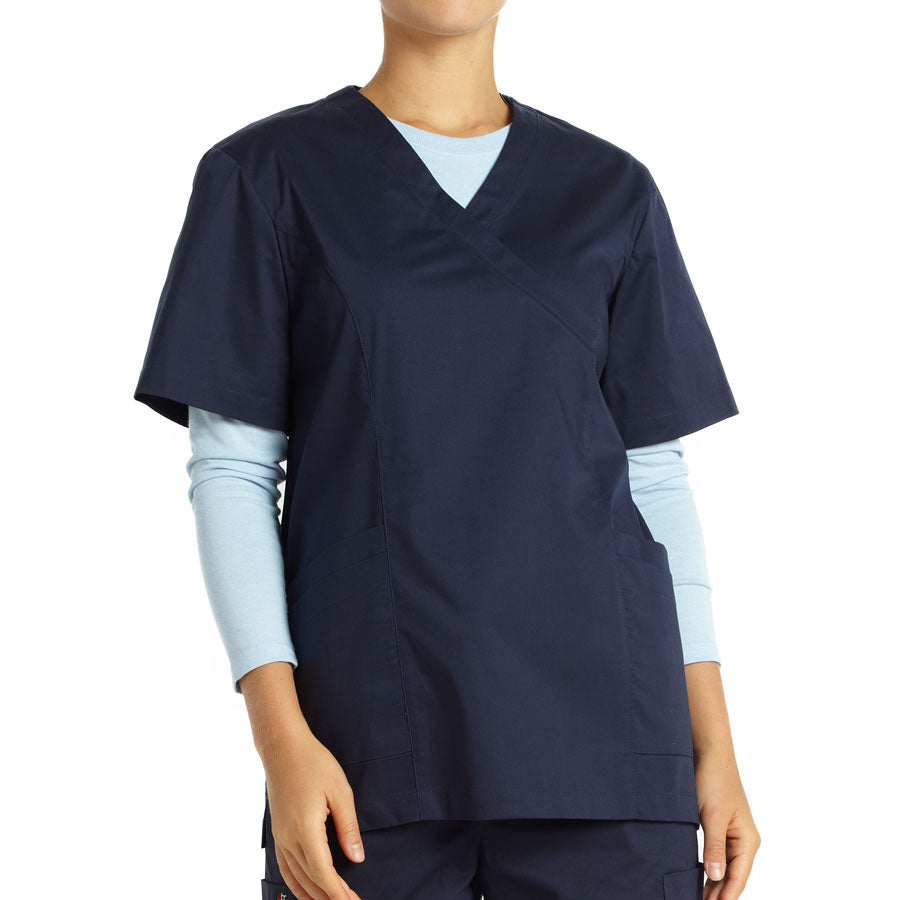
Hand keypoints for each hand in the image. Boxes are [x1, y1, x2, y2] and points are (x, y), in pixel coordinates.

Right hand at [262, 727, 364, 899]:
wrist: (283, 747)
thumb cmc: (313, 763)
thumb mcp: (340, 791)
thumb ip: (348, 827)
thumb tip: (357, 857)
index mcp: (305, 829)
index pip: (322, 872)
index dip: (337, 892)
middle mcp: (288, 838)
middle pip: (309, 879)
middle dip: (330, 896)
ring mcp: (280, 836)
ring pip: (295, 877)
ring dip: (312, 894)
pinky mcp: (277, 831)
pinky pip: (285, 866)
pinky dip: (295, 883)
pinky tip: (305, 889)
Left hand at [695, 750, 760, 899]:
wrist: (709, 755)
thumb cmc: (713, 781)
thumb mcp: (712, 816)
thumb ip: (715, 847)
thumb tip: (717, 877)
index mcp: (748, 840)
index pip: (738, 878)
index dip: (725, 897)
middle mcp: (744, 841)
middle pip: (732, 876)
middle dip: (718, 894)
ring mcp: (733, 835)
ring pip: (724, 868)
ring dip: (713, 883)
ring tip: (697, 897)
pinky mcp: (721, 828)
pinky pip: (718, 855)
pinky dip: (710, 868)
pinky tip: (700, 878)